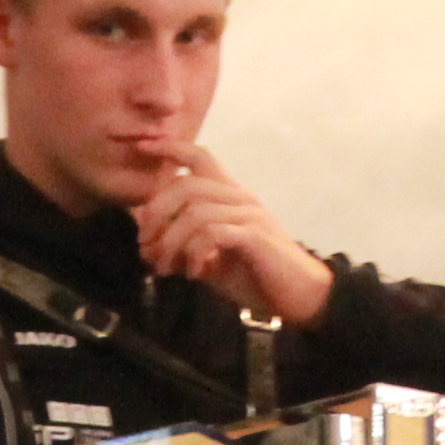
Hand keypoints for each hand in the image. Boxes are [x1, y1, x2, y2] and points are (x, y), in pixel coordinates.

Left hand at [130, 146, 332, 326]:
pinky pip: (213, 233)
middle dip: (156, 213)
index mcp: (229, 197)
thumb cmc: (255, 277)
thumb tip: (147, 240)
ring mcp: (250, 215)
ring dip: (171, 243)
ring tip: (165, 269)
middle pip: (186, 184)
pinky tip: (194, 273)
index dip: (171, 148)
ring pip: (194, 213)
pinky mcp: (255, 236)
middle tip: (146, 246)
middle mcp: (240, 198)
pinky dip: (194, 253)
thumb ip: (183, 244)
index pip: (200, 157)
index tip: (142, 147)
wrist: (301, 297)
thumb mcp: (210, 258)